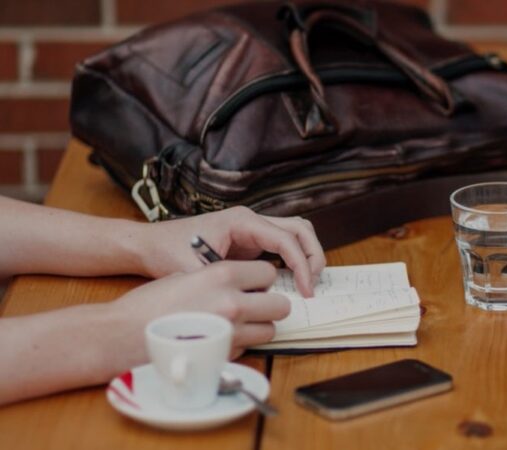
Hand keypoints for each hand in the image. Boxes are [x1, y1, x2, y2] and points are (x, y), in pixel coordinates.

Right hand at [110, 260, 289, 362]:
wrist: (122, 335)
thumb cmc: (149, 304)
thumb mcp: (185, 275)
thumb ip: (218, 278)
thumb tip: (241, 283)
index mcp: (222, 275)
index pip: (268, 272)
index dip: (263, 279)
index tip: (255, 284)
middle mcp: (233, 302)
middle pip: (280, 305)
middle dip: (270, 305)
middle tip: (256, 305)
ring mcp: (231, 332)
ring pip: (270, 330)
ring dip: (259, 327)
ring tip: (238, 324)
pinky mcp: (224, 356)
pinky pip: (249, 348)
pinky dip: (242, 344)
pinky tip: (220, 338)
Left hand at [137, 206, 324, 296]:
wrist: (149, 244)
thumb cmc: (167, 251)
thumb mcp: (195, 271)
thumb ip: (224, 284)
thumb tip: (253, 302)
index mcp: (242, 221)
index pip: (286, 239)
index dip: (302, 265)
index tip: (305, 290)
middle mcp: (251, 220)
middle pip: (300, 229)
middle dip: (313, 256)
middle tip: (313, 285)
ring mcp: (252, 229)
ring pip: (296, 233)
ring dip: (307, 256)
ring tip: (307, 283)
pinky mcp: (251, 241)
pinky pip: (283, 246)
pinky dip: (294, 261)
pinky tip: (291, 283)